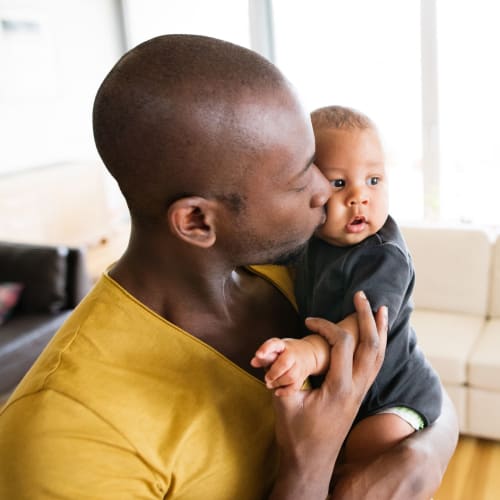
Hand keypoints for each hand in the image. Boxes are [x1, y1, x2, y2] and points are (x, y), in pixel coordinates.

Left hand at [251, 337, 318, 395]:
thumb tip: (253, 362)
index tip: (257, 354)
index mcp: (283, 345)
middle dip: (273, 373)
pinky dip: (285, 391)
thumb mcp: (276, 349)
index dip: (266, 349)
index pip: (275, 344)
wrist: (310, 353)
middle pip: (285, 363)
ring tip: (269, 384)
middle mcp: (293, 354)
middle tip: (266, 378)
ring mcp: (299, 366)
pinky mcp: (302, 377)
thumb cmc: (287, 351)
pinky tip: (277, 392)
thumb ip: (264, 356)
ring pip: (290, 376)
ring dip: (278, 382)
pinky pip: (295, 387)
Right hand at [269, 291, 387, 499]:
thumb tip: (278, 354)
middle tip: (362, 295)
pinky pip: (375, 366)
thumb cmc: (296, 436)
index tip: (308, 320)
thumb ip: (284, 376)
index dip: (325, 325)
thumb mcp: (284, 404)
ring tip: (382, 310)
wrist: (311, 464)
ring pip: (378, 356)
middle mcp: (356, 388)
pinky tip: (376, 338)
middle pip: (371, 346)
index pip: (341, 344)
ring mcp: (360, 393)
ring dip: (380, 330)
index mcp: (338, 388)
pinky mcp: (359, 396)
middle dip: (367, 317)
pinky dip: (378, 347)